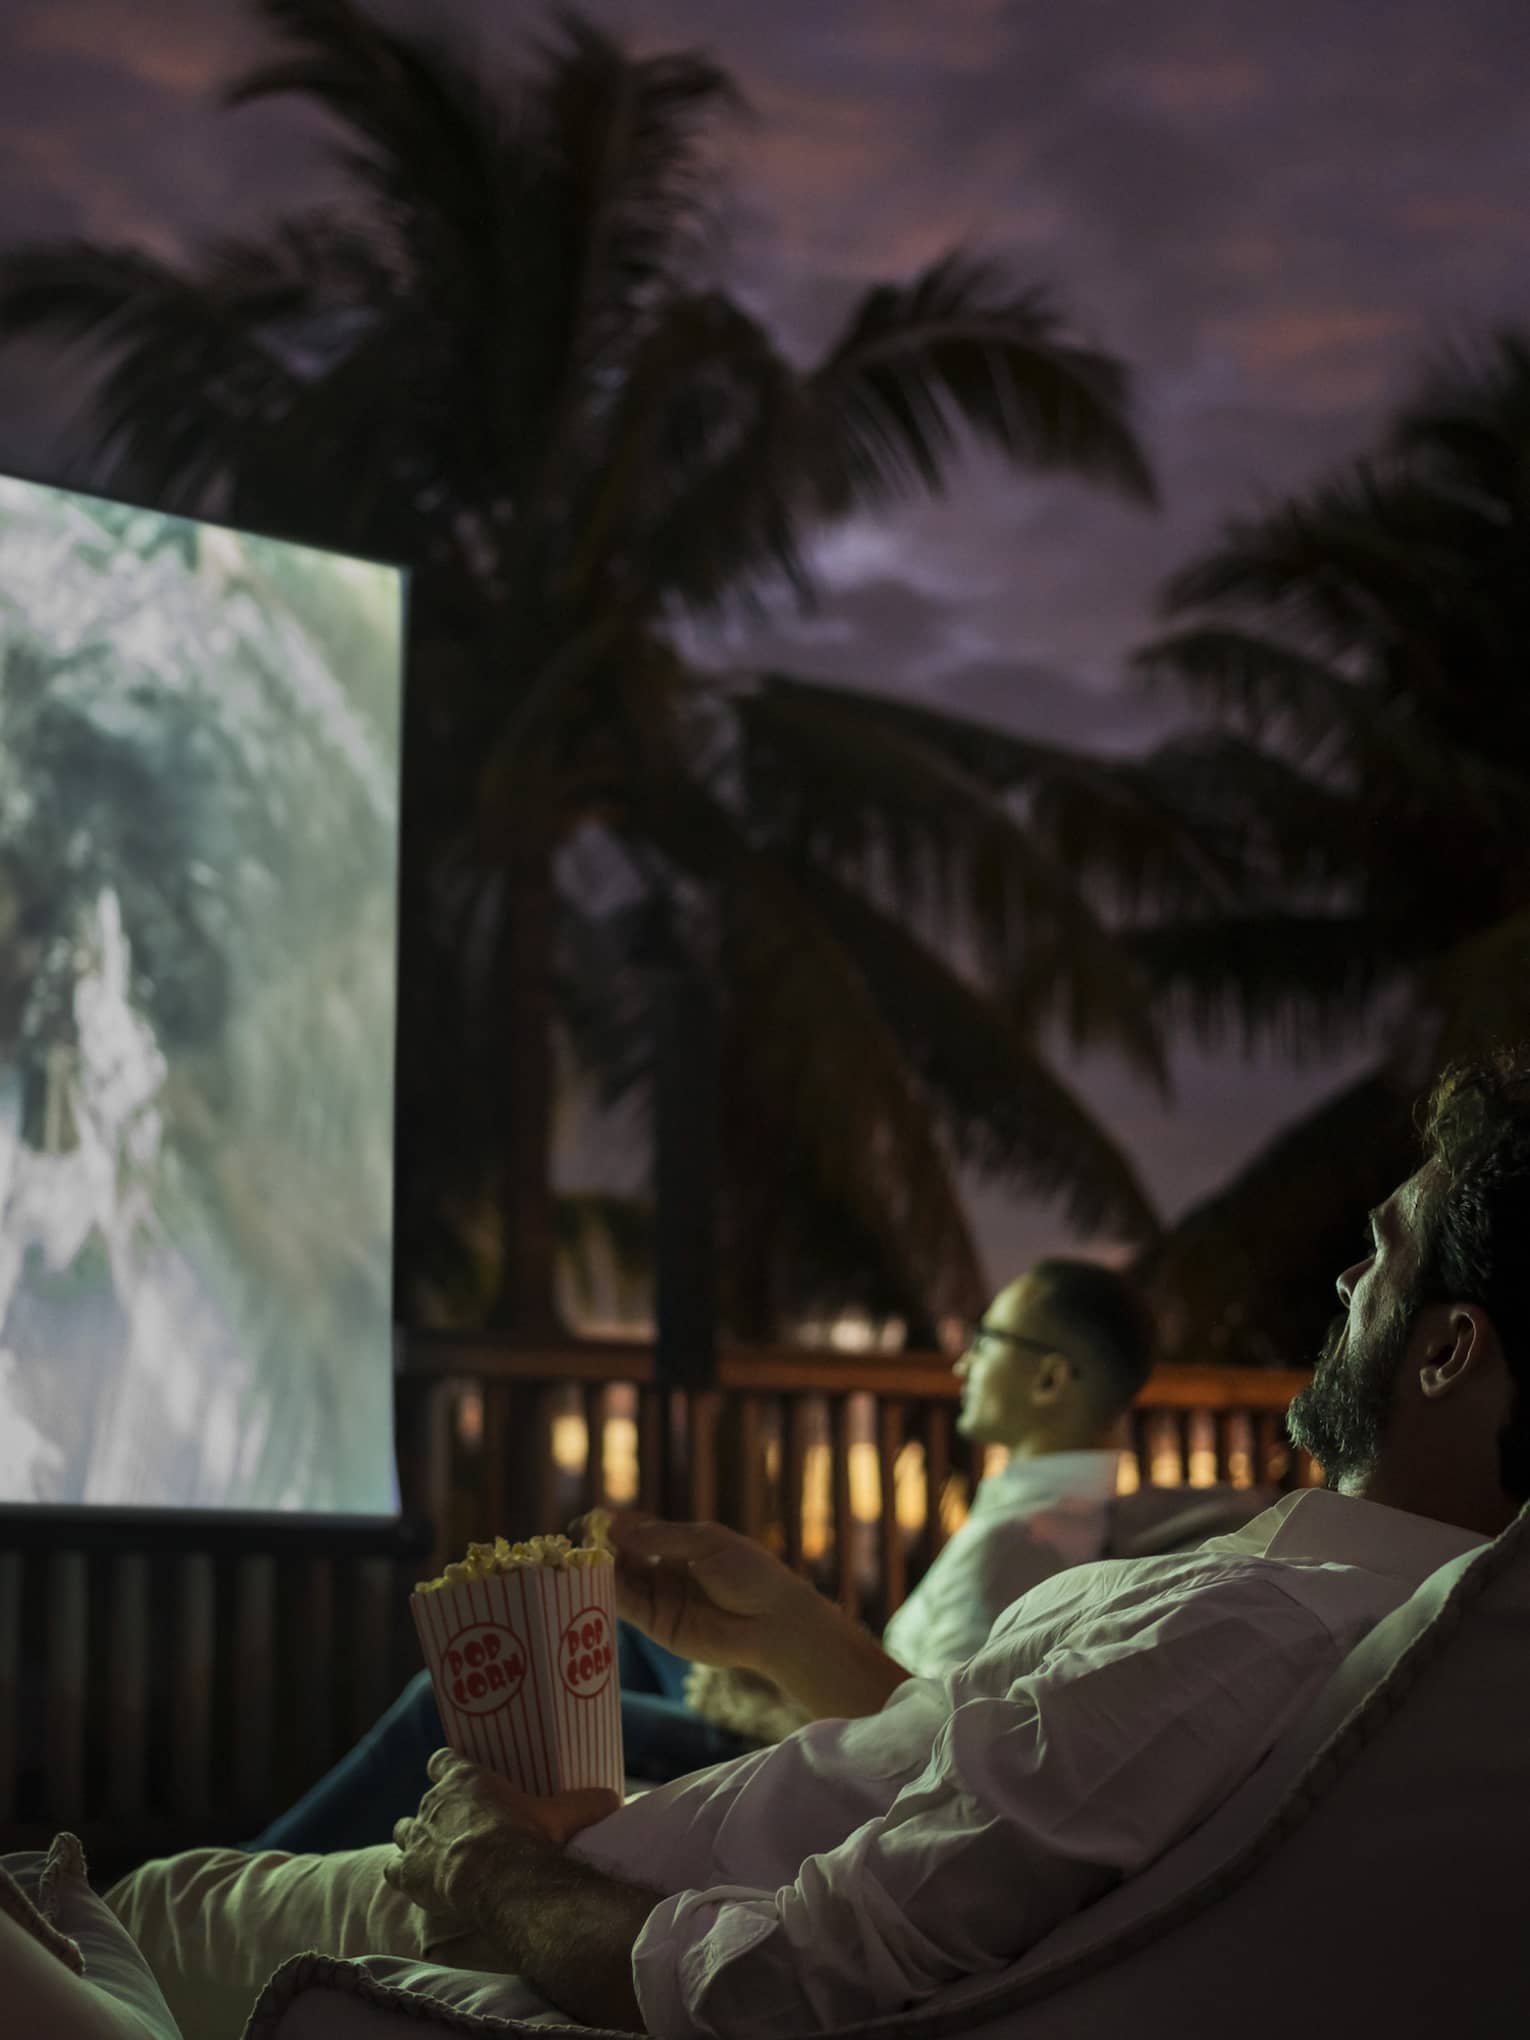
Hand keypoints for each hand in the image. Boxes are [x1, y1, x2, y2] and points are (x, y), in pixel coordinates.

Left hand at [384, 1750, 619, 1924]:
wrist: (497, 1878)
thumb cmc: (529, 1838)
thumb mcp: (563, 1814)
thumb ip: (587, 1802)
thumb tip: (616, 1798)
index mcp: (465, 1779)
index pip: (442, 1761)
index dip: (447, 1769)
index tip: (455, 1777)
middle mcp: (434, 1802)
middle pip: (425, 1800)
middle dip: (437, 1812)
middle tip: (457, 1828)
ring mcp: (416, 1837)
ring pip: (403, 1830)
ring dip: (415, 1839)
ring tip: (432, 1853)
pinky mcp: (407, 1871)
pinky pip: (394, 1867)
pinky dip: (403, 1872)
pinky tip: (416, 1881)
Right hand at [601, 1511, 811, 1672]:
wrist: (775, 1620)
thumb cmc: (750, 1574)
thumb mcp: (708, 1543)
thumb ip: (663, 1538)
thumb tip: (618, 1529)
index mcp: (682, 1546)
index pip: (641, 1532)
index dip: (617, 1526)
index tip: (593, 1519)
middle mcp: (666, 1573)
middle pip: (625, 1558)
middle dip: (602, 1548)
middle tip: (578, 1538)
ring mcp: (662, 1600)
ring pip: (622, 1583)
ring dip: (601, 1571)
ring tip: (581, 1558)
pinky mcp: (660, 1626)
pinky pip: (629, 1608)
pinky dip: (611, 1594)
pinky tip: (597, 1581)